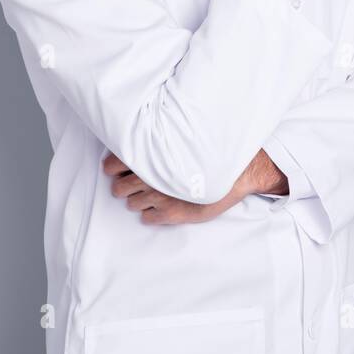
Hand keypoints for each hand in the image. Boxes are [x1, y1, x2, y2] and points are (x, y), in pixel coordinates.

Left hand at [101, 151, 287, 225]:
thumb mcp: (184, 135)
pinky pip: (147, 218)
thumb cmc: (213, 150)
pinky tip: (164, 204)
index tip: (123, 167)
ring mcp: (158, 198)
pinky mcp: (170, 215)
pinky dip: (151, 212)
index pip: (111, 165)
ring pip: (131, 204)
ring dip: (138, 198)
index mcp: (149, 156)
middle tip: (138, 180)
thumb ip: (158, 138)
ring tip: (154, 192)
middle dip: (125, 185)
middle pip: (118, 188)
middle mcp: (149, 178)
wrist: (242, 169)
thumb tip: (138, 138)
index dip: (114, 167)